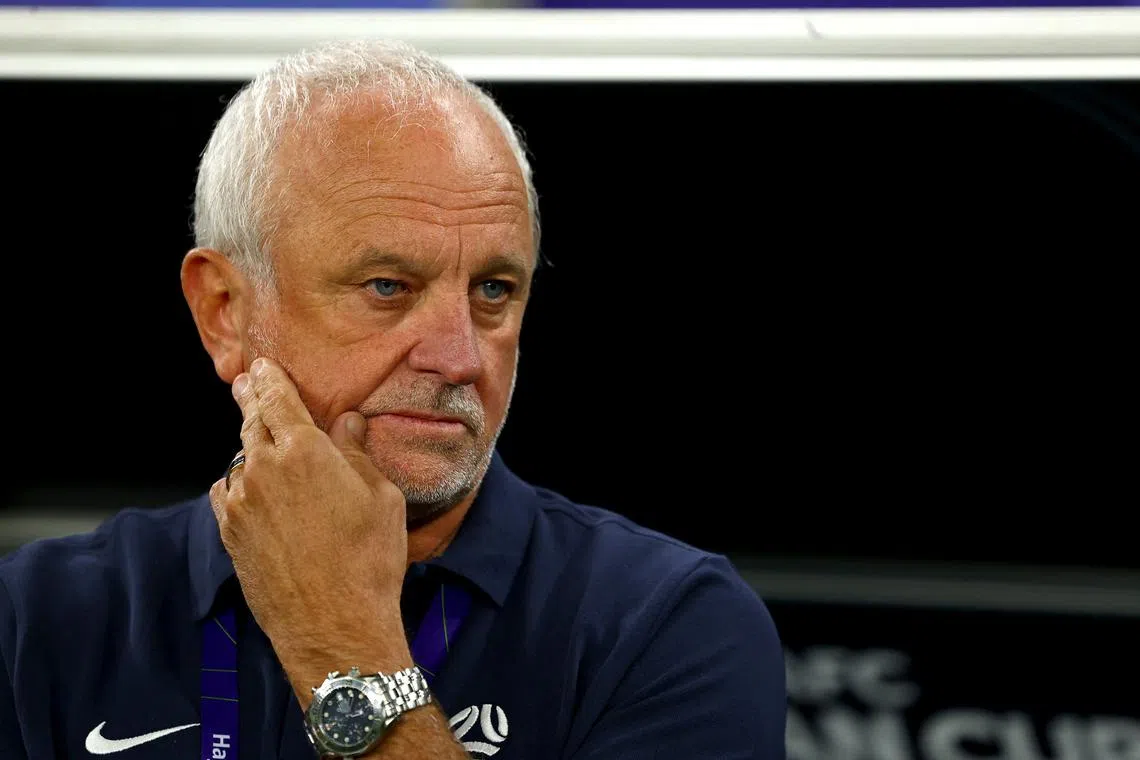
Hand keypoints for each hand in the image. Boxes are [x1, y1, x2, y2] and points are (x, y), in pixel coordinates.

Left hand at [210, 357, 412, 692]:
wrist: (334, 624)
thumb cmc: (368, 560)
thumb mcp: (381, 498)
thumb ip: (357, 453)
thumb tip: (347, 422)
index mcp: (304, 451)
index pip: (278, 400)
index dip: (269, 379)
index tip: (262, 366)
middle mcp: (263, 470)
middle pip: (251, 423)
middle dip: (251, 400)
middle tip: (247, 383)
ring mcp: (241, 504)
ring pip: (240, 460)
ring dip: (248, 446)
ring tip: (257, 438)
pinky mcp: (230, 535)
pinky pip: (227, 494)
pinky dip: (237, 483)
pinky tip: (248, 487)